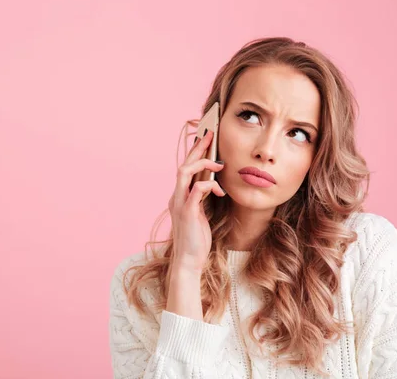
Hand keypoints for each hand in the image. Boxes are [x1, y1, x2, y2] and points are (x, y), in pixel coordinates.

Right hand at [167, 130, 225, 272]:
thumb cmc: (196, 240)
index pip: (185, 169)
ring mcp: (180, 203)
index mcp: (179, 196)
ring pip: (184, 172)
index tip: (205, 140)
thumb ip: (202, 199)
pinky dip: (210, 185)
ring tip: (218, 162)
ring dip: (202, 163)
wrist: (188, 260)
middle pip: (184, 165)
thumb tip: (213, 185)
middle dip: (197, 149)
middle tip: (210, 134)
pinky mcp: (187, 211)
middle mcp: (176, 197)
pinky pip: (197, 189)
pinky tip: (220, 189)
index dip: (194, 153)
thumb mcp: (201, 214)